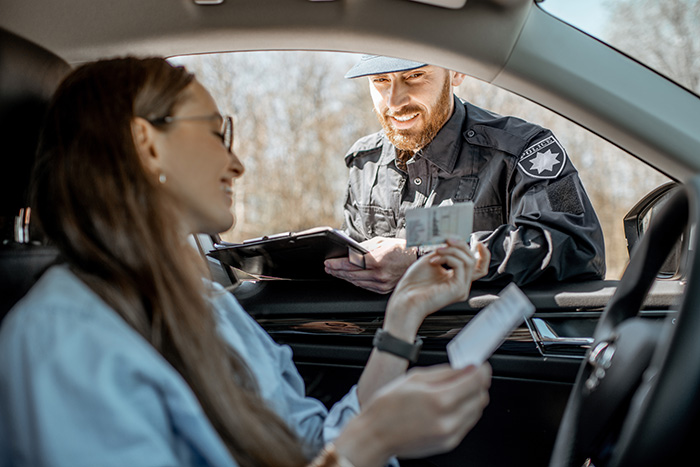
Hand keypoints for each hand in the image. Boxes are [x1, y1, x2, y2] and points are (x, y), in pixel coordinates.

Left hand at [324, 237, 415, 293]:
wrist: (417, 259)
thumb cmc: (401, 249)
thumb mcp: (380, 242)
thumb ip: (364, 248)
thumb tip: (350, 251)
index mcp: (377, 260)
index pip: (351, 263)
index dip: (337, 264)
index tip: (328, 262)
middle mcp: (379, 274)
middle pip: (351, 274)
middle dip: (337, 271)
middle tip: (328, 267)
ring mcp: (381, 283)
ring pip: (356, 282)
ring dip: (344, 277)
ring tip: (335, 272)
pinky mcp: (384, 289)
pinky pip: (365, 286)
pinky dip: (355, 282)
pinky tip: (349, 278)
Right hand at [334, 364, 491, 465]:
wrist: (376, 436)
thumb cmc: (387, 406)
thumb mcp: (414, 378)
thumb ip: (445, 372)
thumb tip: (466, 367)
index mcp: (439, 400)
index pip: (476, 381)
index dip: (481, 369)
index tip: (480, 364)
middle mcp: (448, 420)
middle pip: (481, 396)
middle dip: (478, 383)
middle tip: (468, 375)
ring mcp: (450, 434)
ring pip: (477, 410)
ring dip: (472, 397)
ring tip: (456, 389)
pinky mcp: (449, 443)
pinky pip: (468, 423)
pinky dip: (465, 411)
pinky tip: (451, 404)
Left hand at [384, 240, 489, 336]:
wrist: (405, 298)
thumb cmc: (414, 283)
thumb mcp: (432, 260)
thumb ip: (445, 252)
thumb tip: (452, 240)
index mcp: (456, 279)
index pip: (479, 267)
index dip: (483, 255)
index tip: (478, 242)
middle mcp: (461, 284)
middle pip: (472, 260)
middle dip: (461, 245)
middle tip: (447, 239)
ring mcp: (461, 288)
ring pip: (468, 261)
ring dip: (452, 250)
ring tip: (437, 250)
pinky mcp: (459, 289)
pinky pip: (461, 266)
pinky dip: (448, 257)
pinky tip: (435, 260)